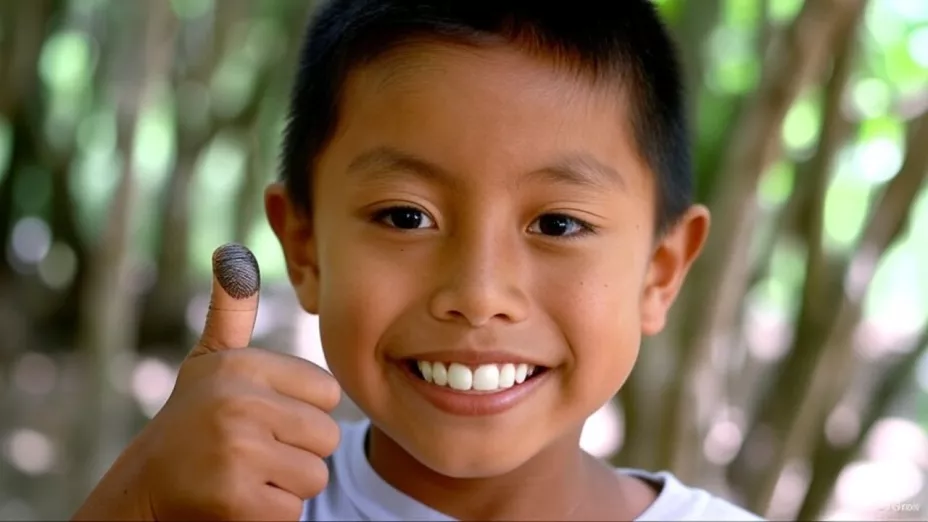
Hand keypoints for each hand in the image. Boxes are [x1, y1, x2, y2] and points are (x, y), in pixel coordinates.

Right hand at [72, 243, 341, 520]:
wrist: (140, 494)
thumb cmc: (190, 424)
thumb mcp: (208, 362)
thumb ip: (231, 312)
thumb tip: (232, 252)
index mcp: (240, 365)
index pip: (327, 393)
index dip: (302, 413)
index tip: (261, 419)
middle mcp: (237, 400)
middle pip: (326, 436)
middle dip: (296, 453)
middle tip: (251, 454)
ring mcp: (236, 450)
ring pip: (313, 476)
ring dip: (284, 487)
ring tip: (243, 476)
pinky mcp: (235, 498)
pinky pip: (291, 511)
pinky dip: (267, 515)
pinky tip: (234, 503)